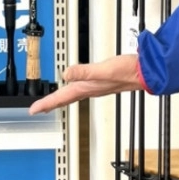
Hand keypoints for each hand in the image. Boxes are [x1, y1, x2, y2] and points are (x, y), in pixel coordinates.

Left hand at [28, 54, 142, 114]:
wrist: (145, 72)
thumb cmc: (128, 72)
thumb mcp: (104, 70)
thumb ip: (85, 72)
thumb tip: (66, 74)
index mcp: (87, 88)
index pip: (61, 98)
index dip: (46, 104)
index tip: (33, 110)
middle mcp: (90, 89)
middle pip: (64, 99)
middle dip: (50, 104)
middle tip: (38, 109)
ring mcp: (96, 86)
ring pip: (72, 95)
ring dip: (60, 98)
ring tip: (50, 100)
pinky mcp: (101, 81)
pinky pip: (81, 88)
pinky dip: (72, 89)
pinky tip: (73, 85)